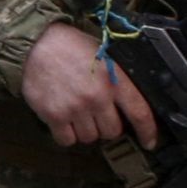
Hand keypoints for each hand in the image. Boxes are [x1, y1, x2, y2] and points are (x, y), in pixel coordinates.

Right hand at [21, 21, 158, 148]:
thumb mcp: (104, 56)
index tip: (149, 143)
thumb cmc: (72, 47)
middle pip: (112, 132)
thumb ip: (118, 79)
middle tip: (97, 114)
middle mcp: (97, 96)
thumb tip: (130, 104)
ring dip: (85, 130)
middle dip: (106, 126)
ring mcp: (75, 108)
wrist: (37, 44)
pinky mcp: (54, 115)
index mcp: (114, 79)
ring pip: (89, 138)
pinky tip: (64, 119)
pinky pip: (66, 140)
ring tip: (77, 113)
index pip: (139, 113)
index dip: (147, 132)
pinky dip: (66, 134)